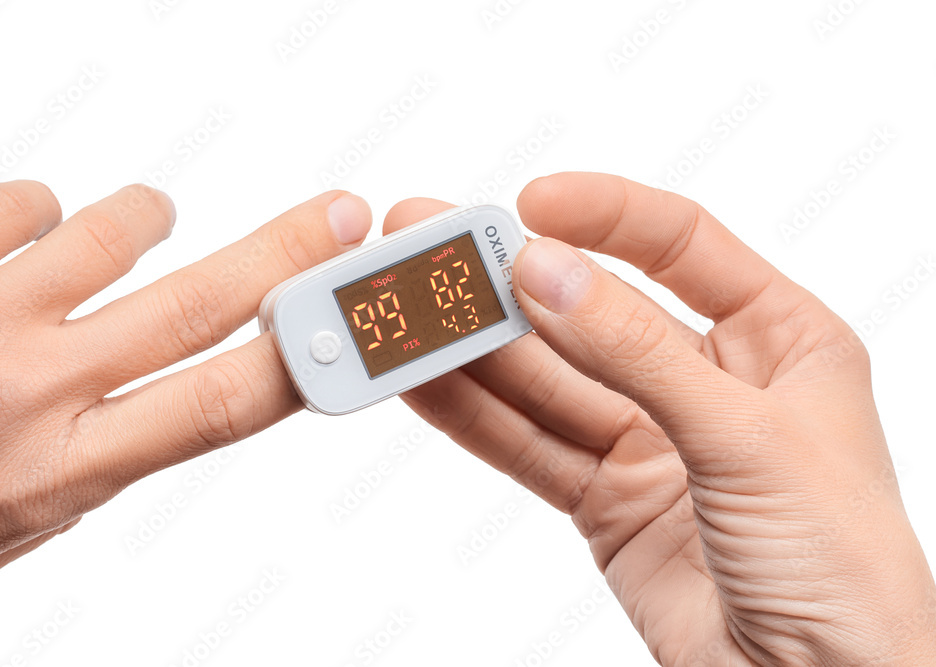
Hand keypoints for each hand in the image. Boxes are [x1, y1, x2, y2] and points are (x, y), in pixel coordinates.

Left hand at [0, 181, 370, 604]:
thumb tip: (139, 411)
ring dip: (143, 219)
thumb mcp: (1, 532)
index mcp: (63, 471)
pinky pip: (19, 201)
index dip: (304, 359)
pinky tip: (18, 239)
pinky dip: (37, 212)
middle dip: (289, 250)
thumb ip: (82, 467)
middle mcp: (30, 389)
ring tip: (140, 223)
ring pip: (112, 229)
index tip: (359, 327)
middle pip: (200, 303)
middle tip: (341, 214)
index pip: (224, 407)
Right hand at [381, 173, 935, 665]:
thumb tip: (551, 275)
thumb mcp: (750, 440)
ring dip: (479, 347)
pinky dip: (475, 415)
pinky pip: (530, 442)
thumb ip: (642, 354)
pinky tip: (426, 380)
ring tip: (410, 314)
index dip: (603, 216)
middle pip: (593, 311)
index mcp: (779, 339)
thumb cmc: (844, 571)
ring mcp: (651, 440)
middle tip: (436, 248)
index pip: (681, 245)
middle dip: (512, 281)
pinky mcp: (606, 497)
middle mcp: (709, 380)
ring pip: (548, 380)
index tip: (529, 204)